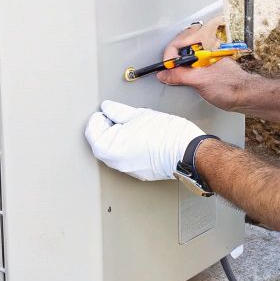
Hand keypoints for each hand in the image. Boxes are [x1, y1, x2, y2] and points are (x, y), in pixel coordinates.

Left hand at [83, 100, 203, 181]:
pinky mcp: (138, 172)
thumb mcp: (137, 114)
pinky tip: (140, 137)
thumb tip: (108, 108)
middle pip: (100, 142)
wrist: (187, 151)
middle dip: (107, 127)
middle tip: (120, 117)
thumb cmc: (167, 134)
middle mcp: (115, 163)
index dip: (100, 116)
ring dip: (117, 137)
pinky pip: (124, 158)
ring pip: (113, 150)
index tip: (109, 111)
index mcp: (109, 148)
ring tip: (133, 126)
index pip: (92, 130)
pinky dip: (127, 147)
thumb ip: (117, 111)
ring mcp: (126, 170)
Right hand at [157, 16, 253, 110]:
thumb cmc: (231, 86)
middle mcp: (207, 47)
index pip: (178, 43)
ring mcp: (208, 56)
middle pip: (181, 45)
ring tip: (177, 75)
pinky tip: (187, 78)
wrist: (246, 96)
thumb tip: (164, 74)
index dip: (169, 57)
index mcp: (206, 45)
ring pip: (187, 53)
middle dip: (173, 58)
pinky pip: (193, 61)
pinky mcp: (210, 65)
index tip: (165, 69)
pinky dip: (186, 68)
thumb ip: (179, 76)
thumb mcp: (200, 81)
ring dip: (179, 64)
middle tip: (169, 71)